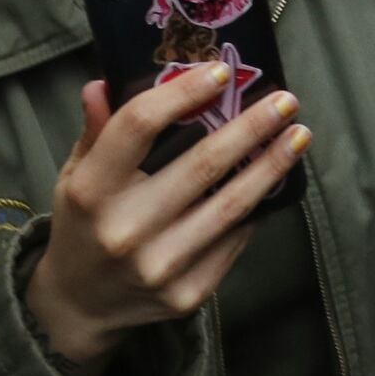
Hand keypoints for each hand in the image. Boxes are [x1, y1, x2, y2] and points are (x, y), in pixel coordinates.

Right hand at [23, 66, 312, 370]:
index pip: (139, 125)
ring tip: (298, 135)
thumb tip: (104, 82)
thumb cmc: (83, 224)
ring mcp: (159, 266)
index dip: (183, 93)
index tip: (220, 71)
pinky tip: (276, 182)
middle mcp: (125, 229)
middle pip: (202, 164)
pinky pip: (234, 241)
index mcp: (91, 190)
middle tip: (286, 100)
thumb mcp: (75, 174)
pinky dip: (258, 208)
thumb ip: (96, 129)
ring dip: (272, 166)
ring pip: (231, 205)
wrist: (81, 304)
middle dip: (252, 127)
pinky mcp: (187, 294)